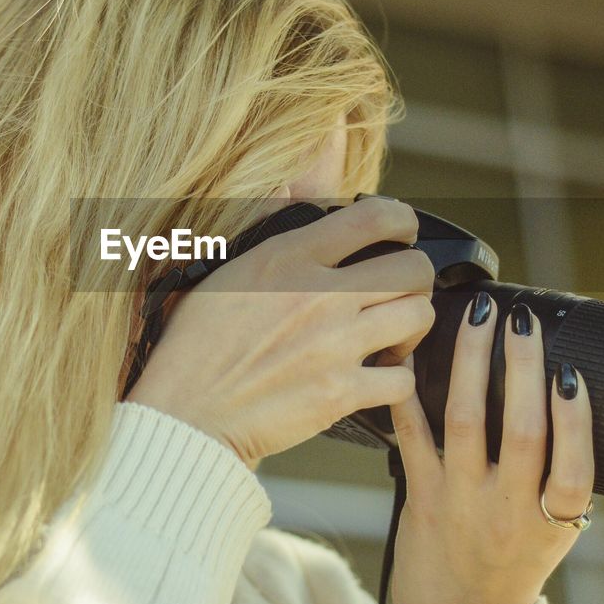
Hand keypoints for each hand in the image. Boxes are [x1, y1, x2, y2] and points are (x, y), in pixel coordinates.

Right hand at [127, 197, 435, 465]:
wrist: (185, 415)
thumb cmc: (195, 347)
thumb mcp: (224, 271)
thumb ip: (268, 231)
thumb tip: (288, 189)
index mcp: (287, 258)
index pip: (373, 217)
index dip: (402, 220)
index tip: (401, 231)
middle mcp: (318, 296)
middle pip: (412, 268)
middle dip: (416, 276)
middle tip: (400, 289)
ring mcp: (334, 345)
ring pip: (419, 317)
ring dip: (413, 325)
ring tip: (394, 333)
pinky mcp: (341, 393)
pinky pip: (404, 379)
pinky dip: (398, 380)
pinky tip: (379, 376)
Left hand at [387, 293, 594, 603]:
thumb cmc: (510, 566)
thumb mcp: (555, 533)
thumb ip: (564, 479)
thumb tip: (571, 399)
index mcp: (552, 523)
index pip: (574, 468)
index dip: (574, 419)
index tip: (569, 372)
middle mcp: (508, 513)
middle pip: (522, 432)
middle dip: (523, 367)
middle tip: (522, 321)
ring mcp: (460, 503)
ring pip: (466, 421)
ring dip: (472, 363)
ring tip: (479, 320)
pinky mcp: (420, 496)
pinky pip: (414, 435)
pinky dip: (410, 394)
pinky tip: (411, 356)